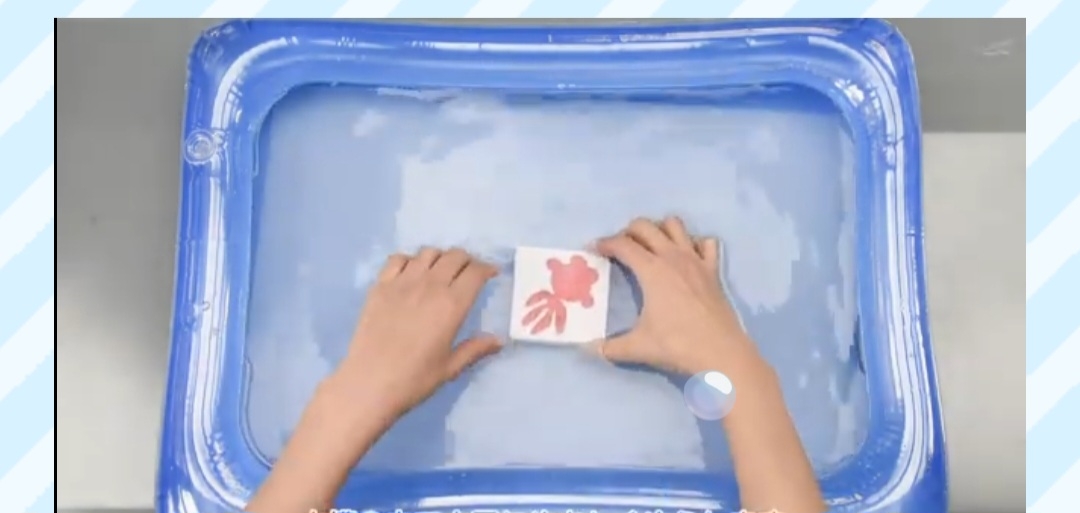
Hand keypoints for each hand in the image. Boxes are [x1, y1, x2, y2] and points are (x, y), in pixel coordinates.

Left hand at [330, 247, 501, 419]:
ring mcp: (402, 283)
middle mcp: (429, 286)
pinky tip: (411, 273)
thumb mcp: (450, 368)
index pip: (475, 273)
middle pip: (454, 256)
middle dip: (467, 260)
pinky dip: (410, 260)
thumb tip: (498, 340)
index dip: (487, 269)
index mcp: (452, 305)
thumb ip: (475, 349)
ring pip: (428, 253)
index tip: (490, 274)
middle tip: (468, 273)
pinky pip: (398, 259)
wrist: (368, 383)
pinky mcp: (380, 286)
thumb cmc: (414, 379)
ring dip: (440, 258)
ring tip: (441, 271)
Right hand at [594, 216, 760, 375]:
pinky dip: (694, 243)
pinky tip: (687, 257)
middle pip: (646, 226)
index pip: (623, 245)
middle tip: (620, 248)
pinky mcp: (713, 270)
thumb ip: (609, 348)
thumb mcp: (638, 347)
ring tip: (651, 246)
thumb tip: (589, 349)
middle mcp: (673, 257)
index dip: (605, 243)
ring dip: (660, 229)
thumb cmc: (677, 345)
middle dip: (628, 231)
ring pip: (675, 225)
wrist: (721, 352)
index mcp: (651, 270)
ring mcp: (696, 260)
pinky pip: (706, 243)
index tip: (594, 249)